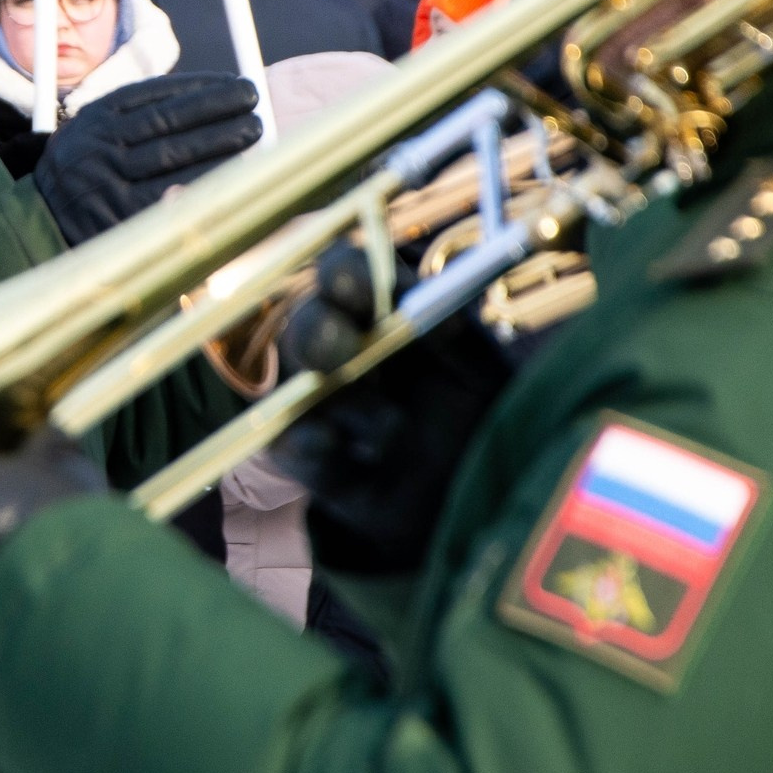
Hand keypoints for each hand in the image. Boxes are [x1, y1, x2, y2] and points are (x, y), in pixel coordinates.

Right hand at [32, 74, 261, 245]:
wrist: (38, 227)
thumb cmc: (84, 177)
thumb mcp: (92, 135)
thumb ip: (133, 118)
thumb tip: (203, 100)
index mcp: (93, 120)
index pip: (151, 95)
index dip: (194, 86)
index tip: (227, 80)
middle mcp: (97, 147)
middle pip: (166, 121)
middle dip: (214, 107)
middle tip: (250, 96)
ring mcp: (106, 184)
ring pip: (171, 156)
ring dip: (217, 141)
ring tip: (251, 129)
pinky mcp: (119, 221)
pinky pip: (170, 197)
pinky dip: (203, 182)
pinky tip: (232, 174)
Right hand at [271, 243, 512, 575]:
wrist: (476, 499)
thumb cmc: (481, 419)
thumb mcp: (483, 375)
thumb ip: (458, 342)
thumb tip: (436, 315)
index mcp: (382, 313)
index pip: (347, 273)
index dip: (347, 274)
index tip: (362, 287)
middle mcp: (341, 351)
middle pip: (308, 324)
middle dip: (319, 331)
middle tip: (343, 348)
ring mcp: (321, 406)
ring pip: (302, 386)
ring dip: (346, 404)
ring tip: (395, 432)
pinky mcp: (312, 462)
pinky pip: (289, 446)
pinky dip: (306, 443)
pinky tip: (328, 443)